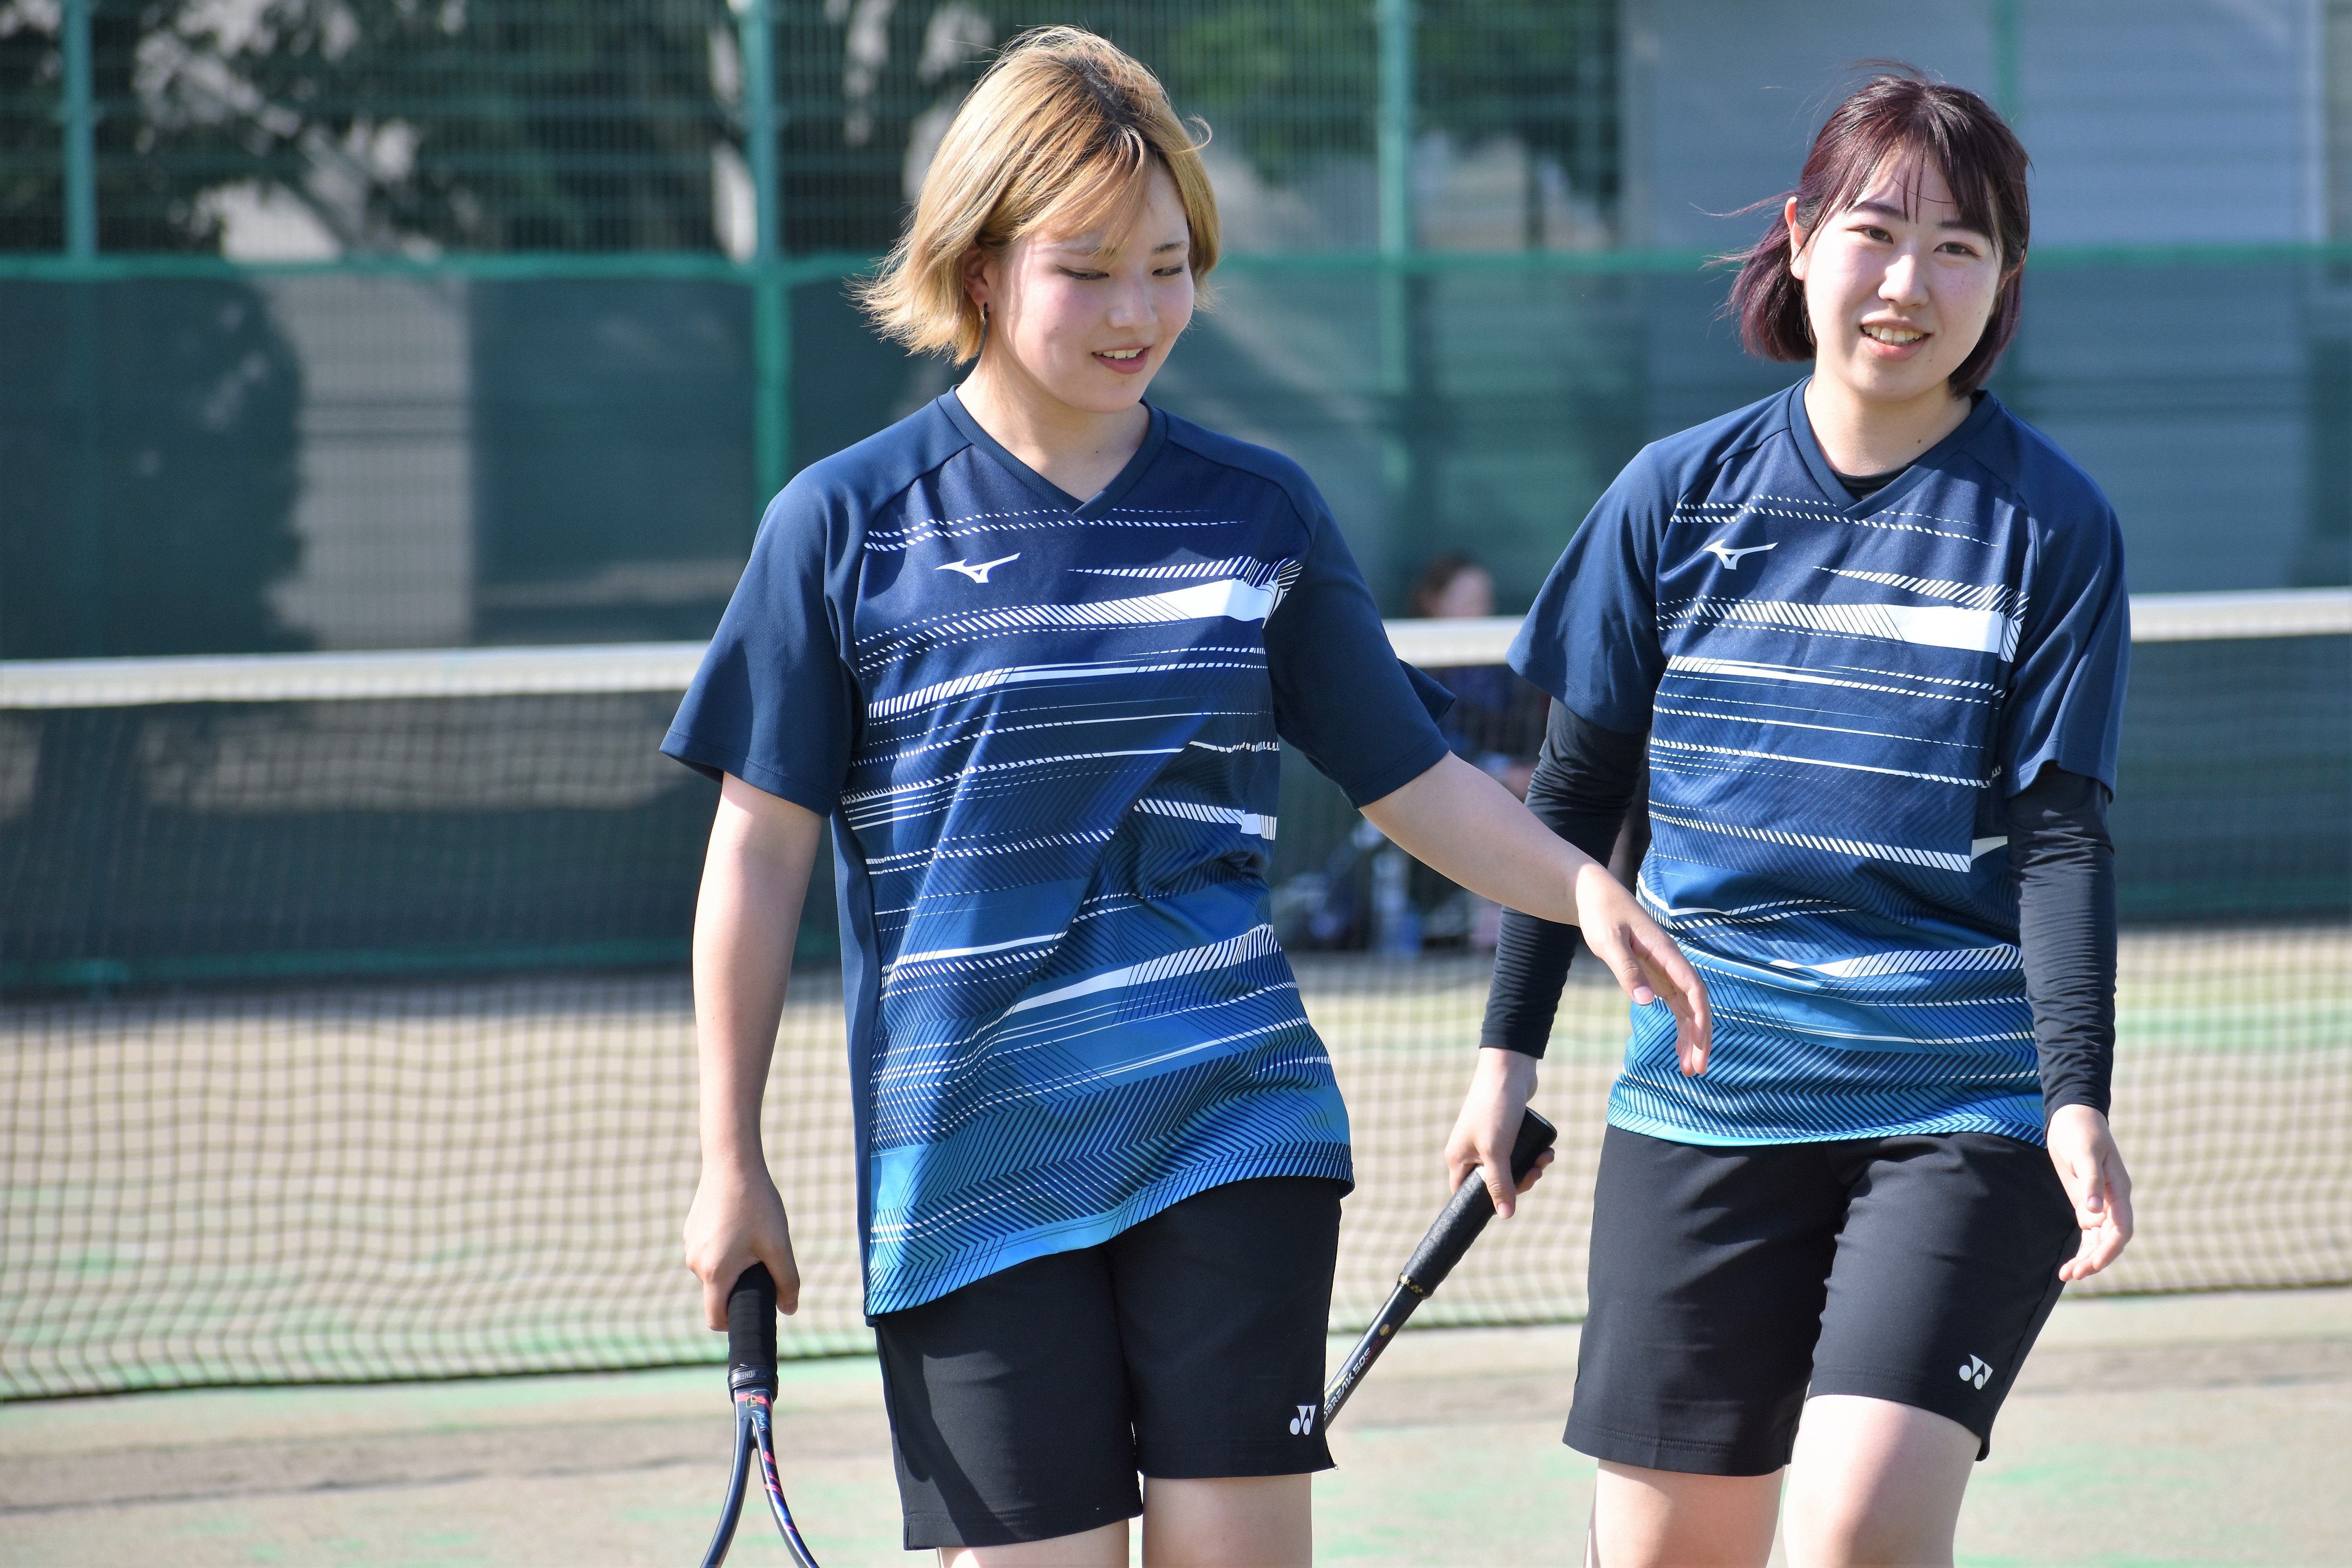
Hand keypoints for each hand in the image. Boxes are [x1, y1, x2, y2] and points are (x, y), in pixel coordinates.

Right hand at [684, 1156, 801, 1329]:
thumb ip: (787, 1282)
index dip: (736, 1323)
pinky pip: (710, 1252)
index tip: (756, 1309)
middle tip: (764, 1262)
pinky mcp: (691, 1230)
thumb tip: (790, 1310)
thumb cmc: (756, 1204)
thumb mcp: (779, 1245)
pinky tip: (741, 1224)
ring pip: (715, 1271)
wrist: (732, 1162)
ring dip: (734, 1266)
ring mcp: (690, 1245)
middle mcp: (695, 1262)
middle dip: (741, 1287)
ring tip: (754, 1236)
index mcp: (714, 1272)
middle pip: (718, 1294)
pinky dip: (726, 1248)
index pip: (716, 1319)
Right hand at [1442, 1047, 1555, 1217]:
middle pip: (1494, 1183)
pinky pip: (1518, 1152)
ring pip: (1510, 1167)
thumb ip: (1500, 1184)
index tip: (1512, 1200)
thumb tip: (1506, 1215)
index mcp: (1459, 1158)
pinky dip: (1532, 1154)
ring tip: (1546, 1158)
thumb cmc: (1495, 1108)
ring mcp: (1488, 1139)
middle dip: (1520, 1181)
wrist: (1509, 1069)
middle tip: (1537, 1173)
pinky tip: (1545, 1150)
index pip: (1465, 1193)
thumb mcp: (1496, 1150)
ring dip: (1530, 1167)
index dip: (1486, 1203)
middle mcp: (1470, 1150)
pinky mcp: (1504, 1129)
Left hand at [1571, 860, 1712, 1075]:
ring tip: (1689, 1070)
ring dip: (1690, 1038)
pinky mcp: (1656, 976)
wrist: (1594, 896)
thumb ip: (1627, 971)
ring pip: (1687, 1009)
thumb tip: (1647, 1002)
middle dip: (1700, 1037)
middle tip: (1697, 1070)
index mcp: (1666, 953)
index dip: (1701, 1019)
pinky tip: (1678, 1049)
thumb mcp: (1609, 942)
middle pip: (1695, 1005)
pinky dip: (1678, 1027)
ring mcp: (1666, 971)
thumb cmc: (1601, 914)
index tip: (1700, 1046)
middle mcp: (1672, 963)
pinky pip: (1674, 1006)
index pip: (1694, 990)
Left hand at [2047, 1104, 2132, 1281]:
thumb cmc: (2081, 1133)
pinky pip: (2088, 1232)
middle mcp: (2114, 1201)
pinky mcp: (2087, 1203)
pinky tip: (2068, 1264)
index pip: (2122, 1228)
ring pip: (2099, 1240)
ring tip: (2068, 1275)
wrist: (2071, 1118)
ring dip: (2087, 1258)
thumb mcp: (2085, 1154)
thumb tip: (2095, 1214)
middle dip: (2095, 1259)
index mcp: (2120, 1190)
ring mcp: (2101, 1204)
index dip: (2111, 1249)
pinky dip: (2081, 1248)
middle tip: (2074, 1275)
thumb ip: (2090, 1183)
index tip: (2094, 1264)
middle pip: (2110, 1240)